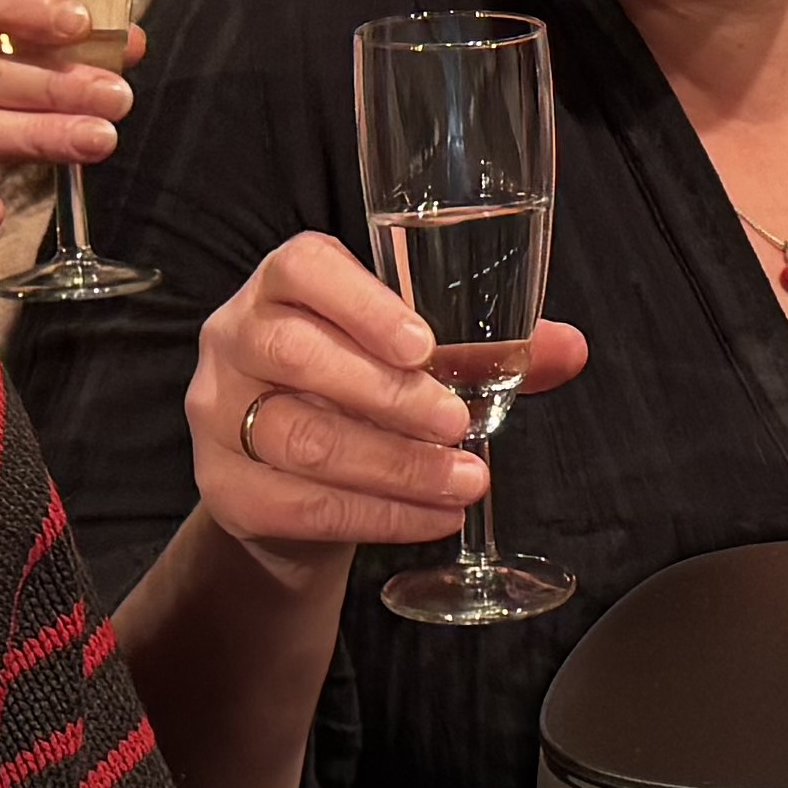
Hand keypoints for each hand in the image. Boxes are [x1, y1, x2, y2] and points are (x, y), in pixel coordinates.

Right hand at [191, 231, 585, 577]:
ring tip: (464, 482)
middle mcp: (235, 337)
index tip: (424, 345)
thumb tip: (570, 348)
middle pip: (297, 355)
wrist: (290, 489)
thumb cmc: (357, 399)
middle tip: (459, 425)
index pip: (303, 269)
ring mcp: (217, 414)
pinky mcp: (222, 487)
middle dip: (389, 394)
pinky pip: (297, 503)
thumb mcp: (414, 365)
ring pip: (300, 437)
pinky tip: (428, 518)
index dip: (363, 304)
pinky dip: (373, 514)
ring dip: (393, 465)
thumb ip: (485, 352)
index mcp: (284, 285)